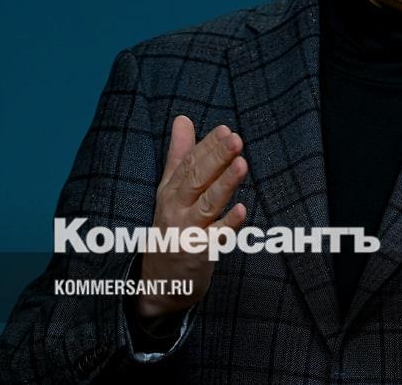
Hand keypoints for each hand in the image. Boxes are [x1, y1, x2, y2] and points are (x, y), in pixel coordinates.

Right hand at [136, 116, 248, 318]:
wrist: (160, 282)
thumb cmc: (170, 227)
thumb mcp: (169, 190)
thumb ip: (179, 154)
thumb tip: (183, 118)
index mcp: (170, 190)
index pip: (189, 163)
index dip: (207, 146)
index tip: (225, 129)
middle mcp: (176, 208)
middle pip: (196, 179)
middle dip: (217, 158)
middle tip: (236, 139)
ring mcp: (187, 231)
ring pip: (207, 205)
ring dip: (224, 184)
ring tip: (242, 164)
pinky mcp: (199, 254)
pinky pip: (215, 237)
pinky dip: (228, 224)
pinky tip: (242, 209)